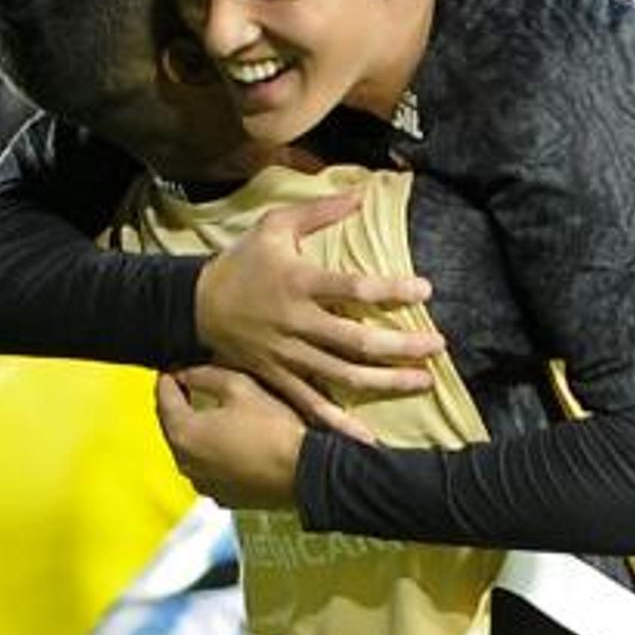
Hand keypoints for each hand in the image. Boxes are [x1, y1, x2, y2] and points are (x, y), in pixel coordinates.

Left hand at [156, 365, 309, 507]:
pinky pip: (211, 470)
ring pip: (192, 451)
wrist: (307, 473)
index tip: (175, 367)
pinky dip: (215, 455)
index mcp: (183, 434)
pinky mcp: (225, 497)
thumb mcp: (239, 386)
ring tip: (213, 413)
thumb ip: (204, 375)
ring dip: (198, 431)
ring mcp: (205, 485)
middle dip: (180, 405)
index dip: (169, 377)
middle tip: (190, 385)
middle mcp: (186, 464)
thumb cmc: (274, 429)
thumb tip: (185, 373)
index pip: (163, 398)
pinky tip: (233, 442)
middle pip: (173, 427)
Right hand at [190, 190, 441, 439]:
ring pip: (343, 376)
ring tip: (423, 382)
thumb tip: (360, 195)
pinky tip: (368, 440)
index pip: (354, 287)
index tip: (425, 290)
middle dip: (403, 346)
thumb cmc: (241, 261)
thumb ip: (319, 211)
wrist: (195, 305)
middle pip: (357, 340)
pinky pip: (312, 406)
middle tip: (439, 346)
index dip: (392, 290)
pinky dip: (340, 425)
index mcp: (298, 282)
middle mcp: (296, 322)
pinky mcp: (278, 379)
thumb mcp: (274, 225)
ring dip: (386, 383)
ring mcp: (288, 356)